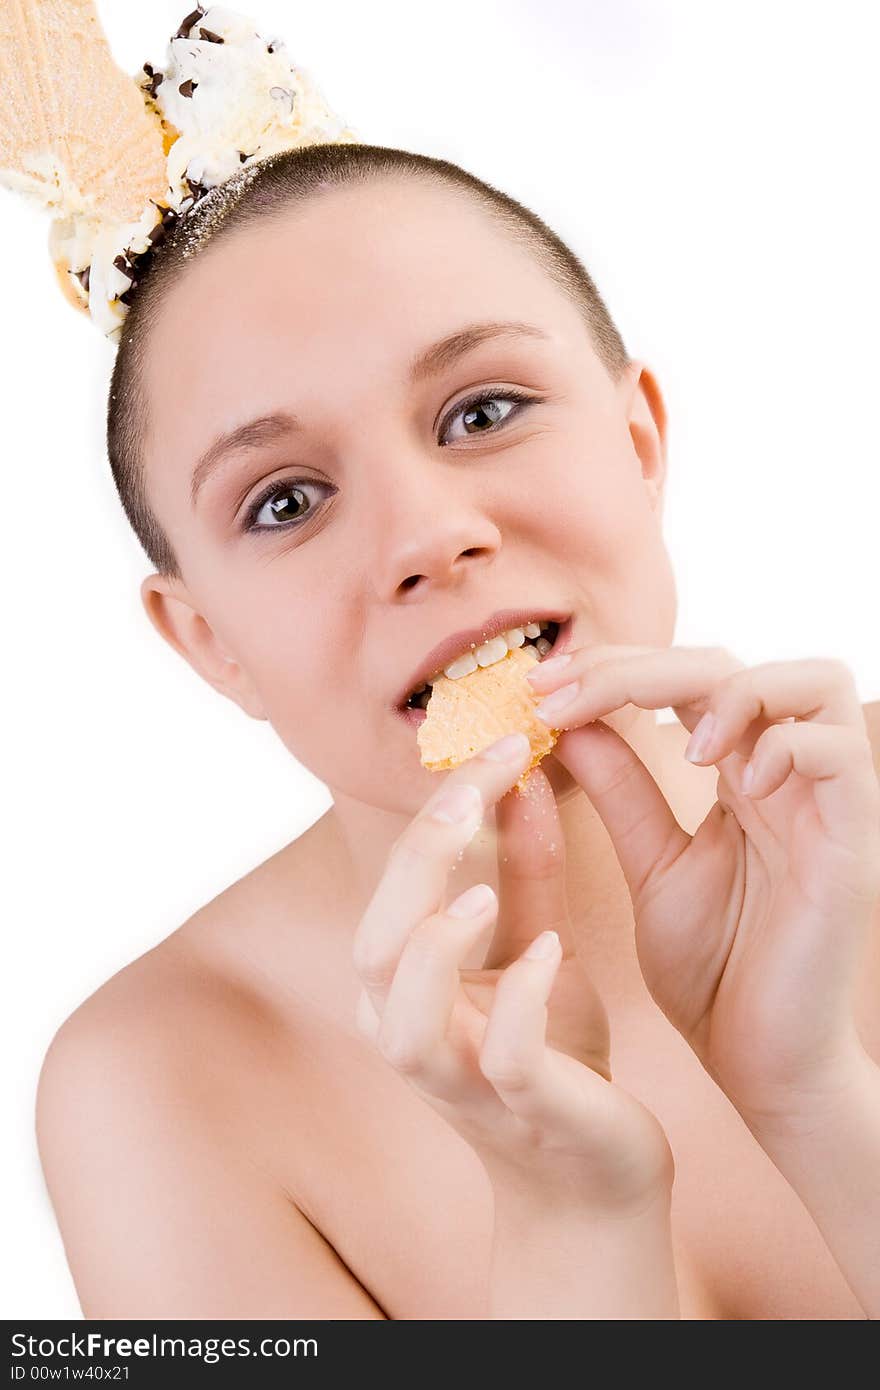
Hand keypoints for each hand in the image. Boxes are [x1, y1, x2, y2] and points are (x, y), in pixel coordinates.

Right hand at [351, 732, 672, 1211]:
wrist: (594, 1180)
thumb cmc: (556, 1056)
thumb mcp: (540, 948)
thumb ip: (527, 875)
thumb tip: (522, 778)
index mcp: (408, 985)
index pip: (404, 883)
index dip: (443, 808)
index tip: (501, 740)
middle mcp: (410, 1033)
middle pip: (378, 941)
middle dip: (421, 858)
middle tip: (476, 784)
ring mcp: (458, 1080)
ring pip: (404, 1017)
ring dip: (436, 944)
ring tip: (483, 888)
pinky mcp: (521, 1111)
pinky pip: (499, 1058)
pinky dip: (516, 1001)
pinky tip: (548, 952)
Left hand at [527, 645, 879, 1127]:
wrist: (760, 1065)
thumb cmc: (716, 972)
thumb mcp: (651, 864)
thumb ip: (621, 790)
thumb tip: (568, 720)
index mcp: (740, 775)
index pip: (689, 675)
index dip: (615, 666)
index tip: (542, 690)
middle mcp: (786, 776)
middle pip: (733, 662)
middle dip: (640, 666)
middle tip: (566, 698)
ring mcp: (825, 805)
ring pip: (813, 680)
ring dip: (731, 693)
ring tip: (680, 747)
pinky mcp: (851, 845)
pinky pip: (841, 752)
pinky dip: (783, 748)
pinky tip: (733, 785)